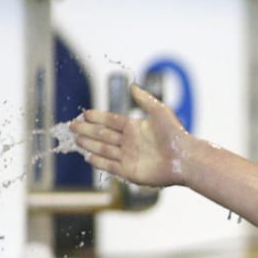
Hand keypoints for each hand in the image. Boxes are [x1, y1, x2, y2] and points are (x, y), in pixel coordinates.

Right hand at [70, 84, 189, 186]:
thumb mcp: (159, 112)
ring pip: (104, 149)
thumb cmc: (175, 135)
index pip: (111, 121)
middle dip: (88, 130)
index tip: (84, 114)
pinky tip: (89, 156)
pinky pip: (111, 166)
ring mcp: (129, 157)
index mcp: (136, 127)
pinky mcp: (130, 172)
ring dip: (90, 144)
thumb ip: (144, 99)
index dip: (98, 118)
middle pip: (103, 135)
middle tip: (72, 126)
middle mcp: (131, 142)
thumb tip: (132, 86)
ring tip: (76, 140)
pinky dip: (99, 162)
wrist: (184, 159)